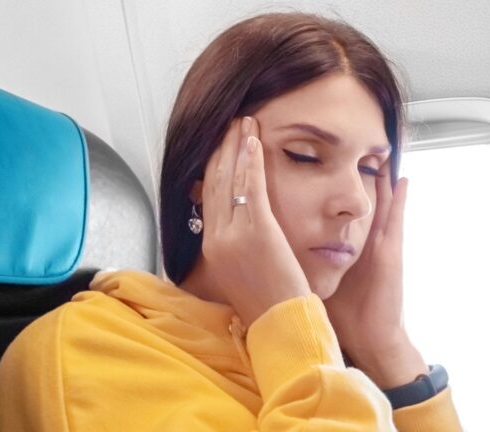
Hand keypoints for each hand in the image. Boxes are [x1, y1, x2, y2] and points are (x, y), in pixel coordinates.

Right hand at [199, 116, 309, 325]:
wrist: (281, 322)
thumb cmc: (269, 300)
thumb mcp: (241, 272)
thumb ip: (235, 245)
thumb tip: (235, 225)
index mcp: (211, 247)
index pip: (208, 196)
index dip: (213, 166)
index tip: (220, 144)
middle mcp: (216, 238)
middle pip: (213, 181)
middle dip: (222, 147)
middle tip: (230, 122)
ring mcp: (233, 234)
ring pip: (229, 179)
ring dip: (236, 145)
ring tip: (243, 120)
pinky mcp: (257, 231)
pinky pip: (249, 187)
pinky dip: (250, 161)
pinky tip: (253, 140)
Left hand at [324, 164, 427, 387]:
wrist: (369, 339)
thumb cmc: (343, 313)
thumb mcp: (319, 279)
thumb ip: (303, 262)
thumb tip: (271, 252)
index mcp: (346, 245)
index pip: (335, 206)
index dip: (326, 183)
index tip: (311, 159)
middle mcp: (365, 239)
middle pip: (358, 196)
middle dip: (352, 170)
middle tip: (346, 144)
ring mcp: (381, 244)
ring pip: (381, 201)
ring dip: (380, 176)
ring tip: (379, 149)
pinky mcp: (392, 253)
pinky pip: (398, 220)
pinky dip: (400, 199)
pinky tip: (402, 178)